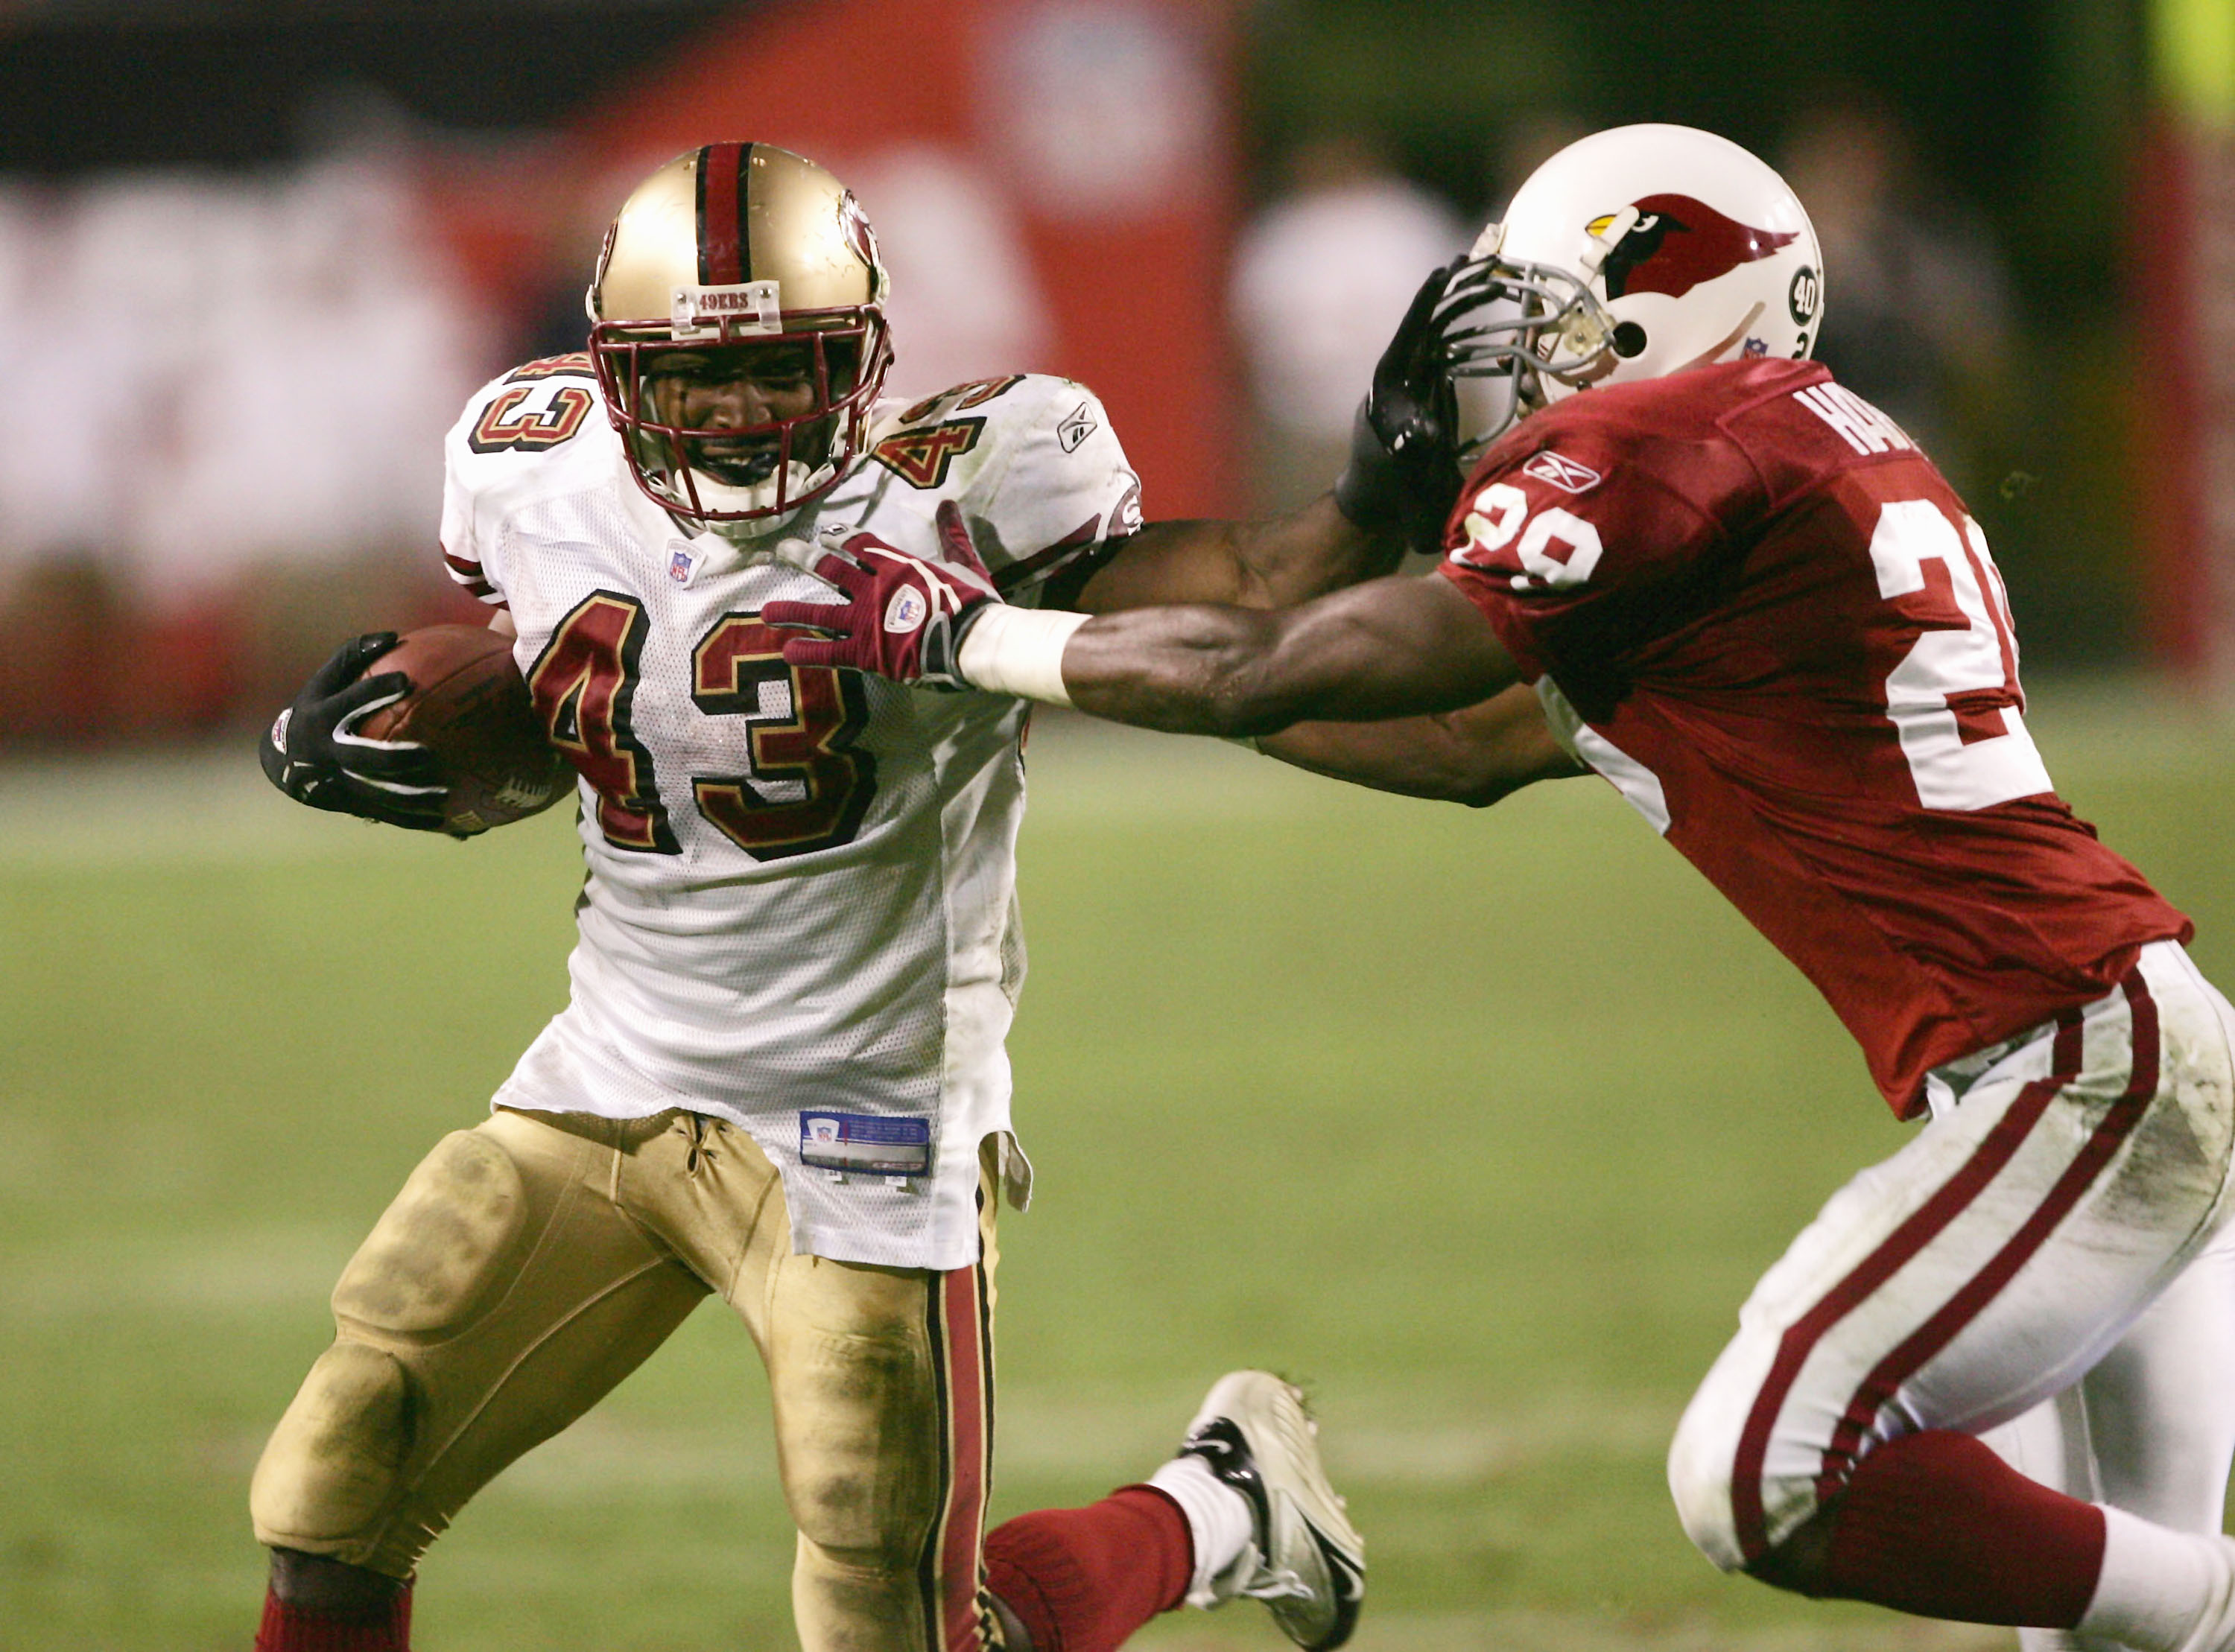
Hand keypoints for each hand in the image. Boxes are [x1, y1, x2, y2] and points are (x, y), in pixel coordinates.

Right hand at [258, 633, 449, 830]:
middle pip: (362, 759)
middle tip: (429, 754)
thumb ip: (353, 656)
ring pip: (376, 794)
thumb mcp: (323, 681)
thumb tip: (393, 635)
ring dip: (410, 798)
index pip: (349, 703)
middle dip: (393, 758)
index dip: (374, 691)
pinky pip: (384, 814)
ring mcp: (338, 782)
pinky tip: (446, 823)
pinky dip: (412, 819)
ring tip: (447, 796)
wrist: (282, 761)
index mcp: (322, 718)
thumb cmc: (314, 709)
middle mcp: (328, 753)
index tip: (407, 681)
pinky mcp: (349, 804)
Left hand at [763, 533, 999, 688]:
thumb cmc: (974, 602)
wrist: (974, 639)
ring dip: (790, 611)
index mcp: (895, 564)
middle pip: (828, 569)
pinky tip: (787, 652)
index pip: (858, 544)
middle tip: (783, 551)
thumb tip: (948, 502)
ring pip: (819, 611)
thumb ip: (952, 534)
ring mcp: (865, 620)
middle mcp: (872, 588)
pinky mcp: (866, 652)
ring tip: (766, 612)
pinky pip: (829, 652)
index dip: (839, 538)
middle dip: (803, 558)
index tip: (825, 535)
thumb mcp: (964, 562)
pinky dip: (807, 652)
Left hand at [1333, 259, 1466, 555]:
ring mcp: (1413, 379)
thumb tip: (1424, 429)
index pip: (1410, 330)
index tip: (1445, 270)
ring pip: (1439, 331)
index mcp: (1389, 381)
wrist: (1376, 503)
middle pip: (1428, 321)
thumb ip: (1412, 448)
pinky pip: (1447, 349)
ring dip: (1463, 307)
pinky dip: (1467, 330)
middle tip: (1479, 262)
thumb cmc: (1388, 486)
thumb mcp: (1403, 469)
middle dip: (1452, 292)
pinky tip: (1487, 317)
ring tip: (1492, 281)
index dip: (1427, 300)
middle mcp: (1400, 372)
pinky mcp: (1426, 389)